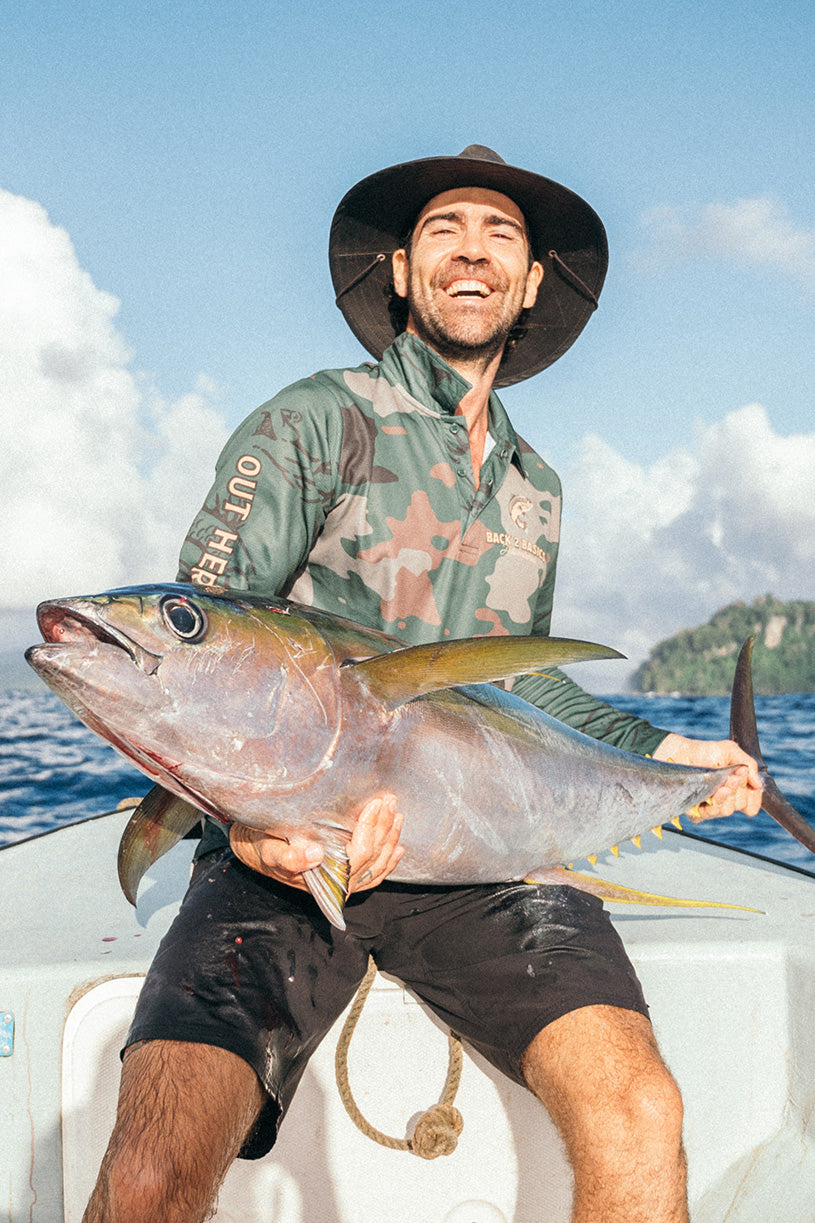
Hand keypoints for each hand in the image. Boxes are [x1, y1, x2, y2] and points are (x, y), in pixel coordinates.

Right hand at [229, 793, 403, 890]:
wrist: (256, 851)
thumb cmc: (262, 847)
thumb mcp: (269, 849)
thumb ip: (289, 856)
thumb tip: (314, 855)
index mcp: (322, 880)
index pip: (357, 856)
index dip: (370, 830)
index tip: (374, 805)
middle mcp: (337, 885)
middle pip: (372, 858)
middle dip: (384, 828)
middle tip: (389, 801)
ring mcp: (343, 882)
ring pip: (377, 866)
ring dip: (390, 839)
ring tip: (396, 814)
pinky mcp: (345, 877)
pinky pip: (374, 874)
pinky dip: (389, 861)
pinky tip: (398, 846)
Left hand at [653, 733, 762, 822]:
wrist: (680, 753)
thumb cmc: (706, 752)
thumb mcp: (730, 750)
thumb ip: (749, 763)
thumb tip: (758, 784)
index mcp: (737, 790)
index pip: (752, 804)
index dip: (753, 796)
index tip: (747, 781)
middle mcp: (726, 800)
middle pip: (741, 805)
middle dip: (738, 791)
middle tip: (732, 778)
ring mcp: (711, 806)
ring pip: (726, 811)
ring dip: (727, 797)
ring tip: (723, 786)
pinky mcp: (696, 811)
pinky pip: (708, 815)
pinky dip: (713, 805)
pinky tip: (713, 794)